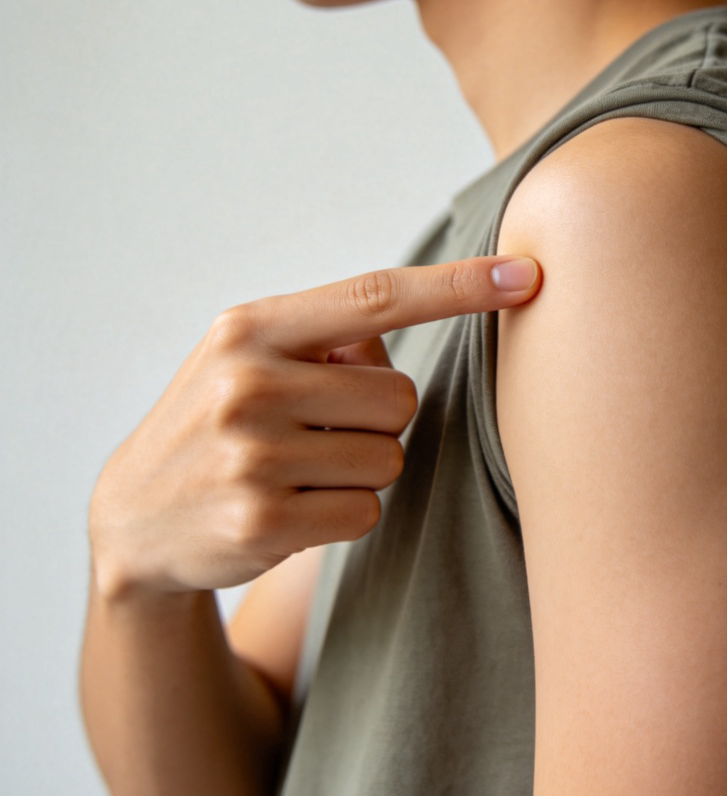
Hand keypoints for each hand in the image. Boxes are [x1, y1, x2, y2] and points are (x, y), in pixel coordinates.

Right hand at [89, 256, 539, 599]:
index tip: (525, 274)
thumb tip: (416, 322)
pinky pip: (367, 510)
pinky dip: (344, 513)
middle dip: (377, 420)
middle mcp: (247, 382)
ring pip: (389, 458)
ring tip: (295, 471)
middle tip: (316, 433)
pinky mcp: (263, 520)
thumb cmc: (216, 423)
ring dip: (359, 470)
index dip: (458, 286)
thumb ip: (328, 339)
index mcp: (251, 328)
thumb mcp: (248, 358)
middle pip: (401, 397)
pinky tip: (289, 509)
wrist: (132, 518)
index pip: (375, 296)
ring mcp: (251, 453)